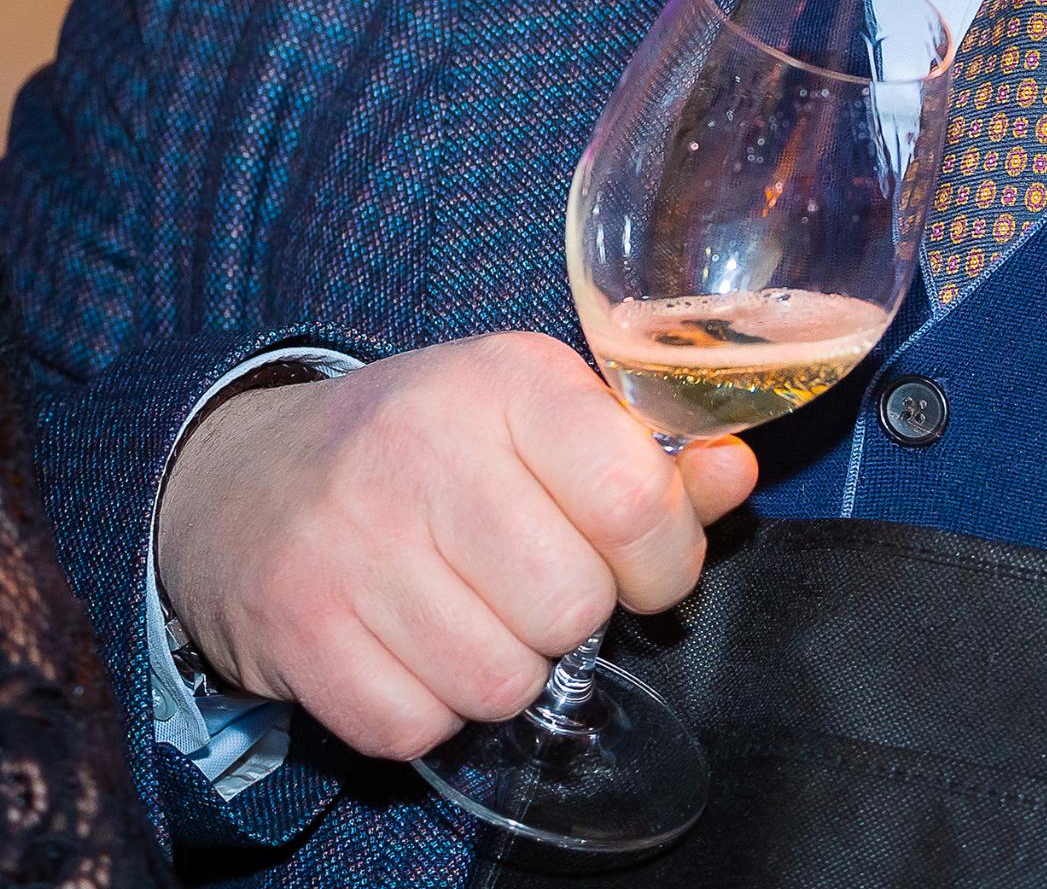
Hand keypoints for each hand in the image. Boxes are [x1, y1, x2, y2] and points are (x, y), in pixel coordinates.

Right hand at [154, 333, 756, 761]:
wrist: (250, 479)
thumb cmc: (429, 447)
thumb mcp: (539, 417)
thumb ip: (648, 458)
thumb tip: (737, 475)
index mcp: (506, 378)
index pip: (635, 501)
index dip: (663, 559)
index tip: (641, 563)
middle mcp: (423, 446)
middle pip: (571, 606)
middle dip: (571, 615)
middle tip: (532, 580)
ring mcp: (351, 539)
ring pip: (501, 682)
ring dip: (502, 669)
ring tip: (470, 609)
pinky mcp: (298, 626)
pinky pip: (416, 728)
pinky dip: (428, 709)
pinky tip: (409, 644)